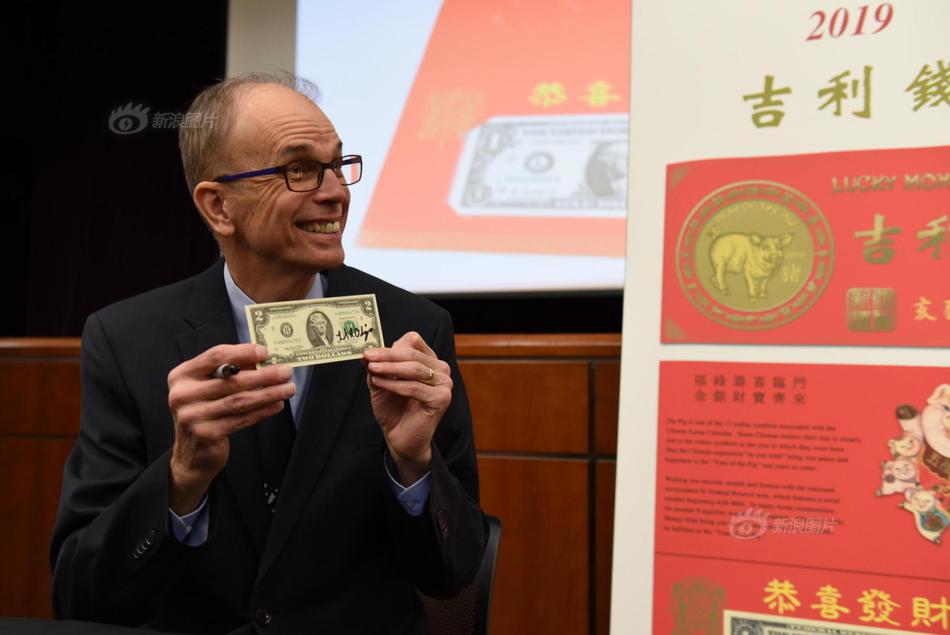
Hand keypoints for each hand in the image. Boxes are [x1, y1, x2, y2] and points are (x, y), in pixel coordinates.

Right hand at [167, 343, 294, 513]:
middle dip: (264, 375)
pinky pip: (241, 419)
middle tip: (286, 372)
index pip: (215, 356)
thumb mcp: (208, 388)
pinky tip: (277, 405)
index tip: (264, 351)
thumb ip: (230, 372)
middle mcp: (182, 394)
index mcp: (182, 376)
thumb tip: (262, 360)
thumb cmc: (204, 413)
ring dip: (268, 393)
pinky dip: (262, 411)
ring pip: (239, 400)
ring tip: (288, 388)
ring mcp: (192, 416)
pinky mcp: (206, 434)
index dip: (242, 352)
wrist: (191, 455)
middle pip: (231, 380)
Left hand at [363, 332, 451, 484]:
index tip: (370, 352)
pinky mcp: (441, 398)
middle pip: (412, 353)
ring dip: (390, 368)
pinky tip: (380, 384)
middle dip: (387, 355)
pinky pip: (414, 387)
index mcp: (428, 361)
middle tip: (368, 356)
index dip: (391, 346)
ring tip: (372, 370)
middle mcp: (440, 369)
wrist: (400, 438)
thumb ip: (376, 367)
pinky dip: (395, 385)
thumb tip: (365, 354)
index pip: (413, 341)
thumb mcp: (380, 383)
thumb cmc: (393, 410)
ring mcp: (444, 384)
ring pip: (414, 369)